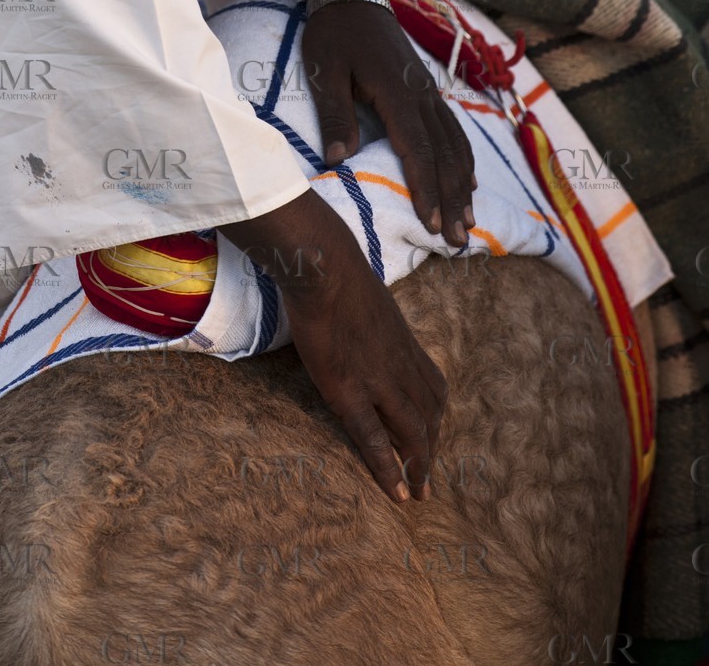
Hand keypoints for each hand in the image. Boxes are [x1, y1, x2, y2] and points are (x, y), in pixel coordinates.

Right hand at [222, 189, 446, 501]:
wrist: (324, 267)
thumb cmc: (338, 273)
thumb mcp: (370, 297)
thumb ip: (373, 319)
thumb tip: (364, 320)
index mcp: (404, 342)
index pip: (434, 387)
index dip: (436, 416)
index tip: (433, 436)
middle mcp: (401, 365)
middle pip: (430, 415)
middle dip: (432, 449)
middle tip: (430, 479)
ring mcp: (378, 380)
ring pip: (412, 431)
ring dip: (420, 466)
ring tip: (420, 493)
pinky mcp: (350, 390)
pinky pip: (374, 438)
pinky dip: (390, 469)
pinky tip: (398, 493)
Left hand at [290, 0, 475, 248]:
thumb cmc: (332, 34)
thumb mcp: (324, 71)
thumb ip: (336, 114)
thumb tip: (339, 160)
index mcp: (398, 91)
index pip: (418, 149)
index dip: (426, 189)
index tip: (432, 224)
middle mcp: (423, 93)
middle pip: (446, 154)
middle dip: (453, 200)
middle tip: (458, 242)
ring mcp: (430, 91)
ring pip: (457, 144)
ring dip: (463, 185)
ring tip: (468, 223)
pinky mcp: (428, 89)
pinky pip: (454, 130)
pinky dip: (463, 160)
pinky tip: (468, 183)